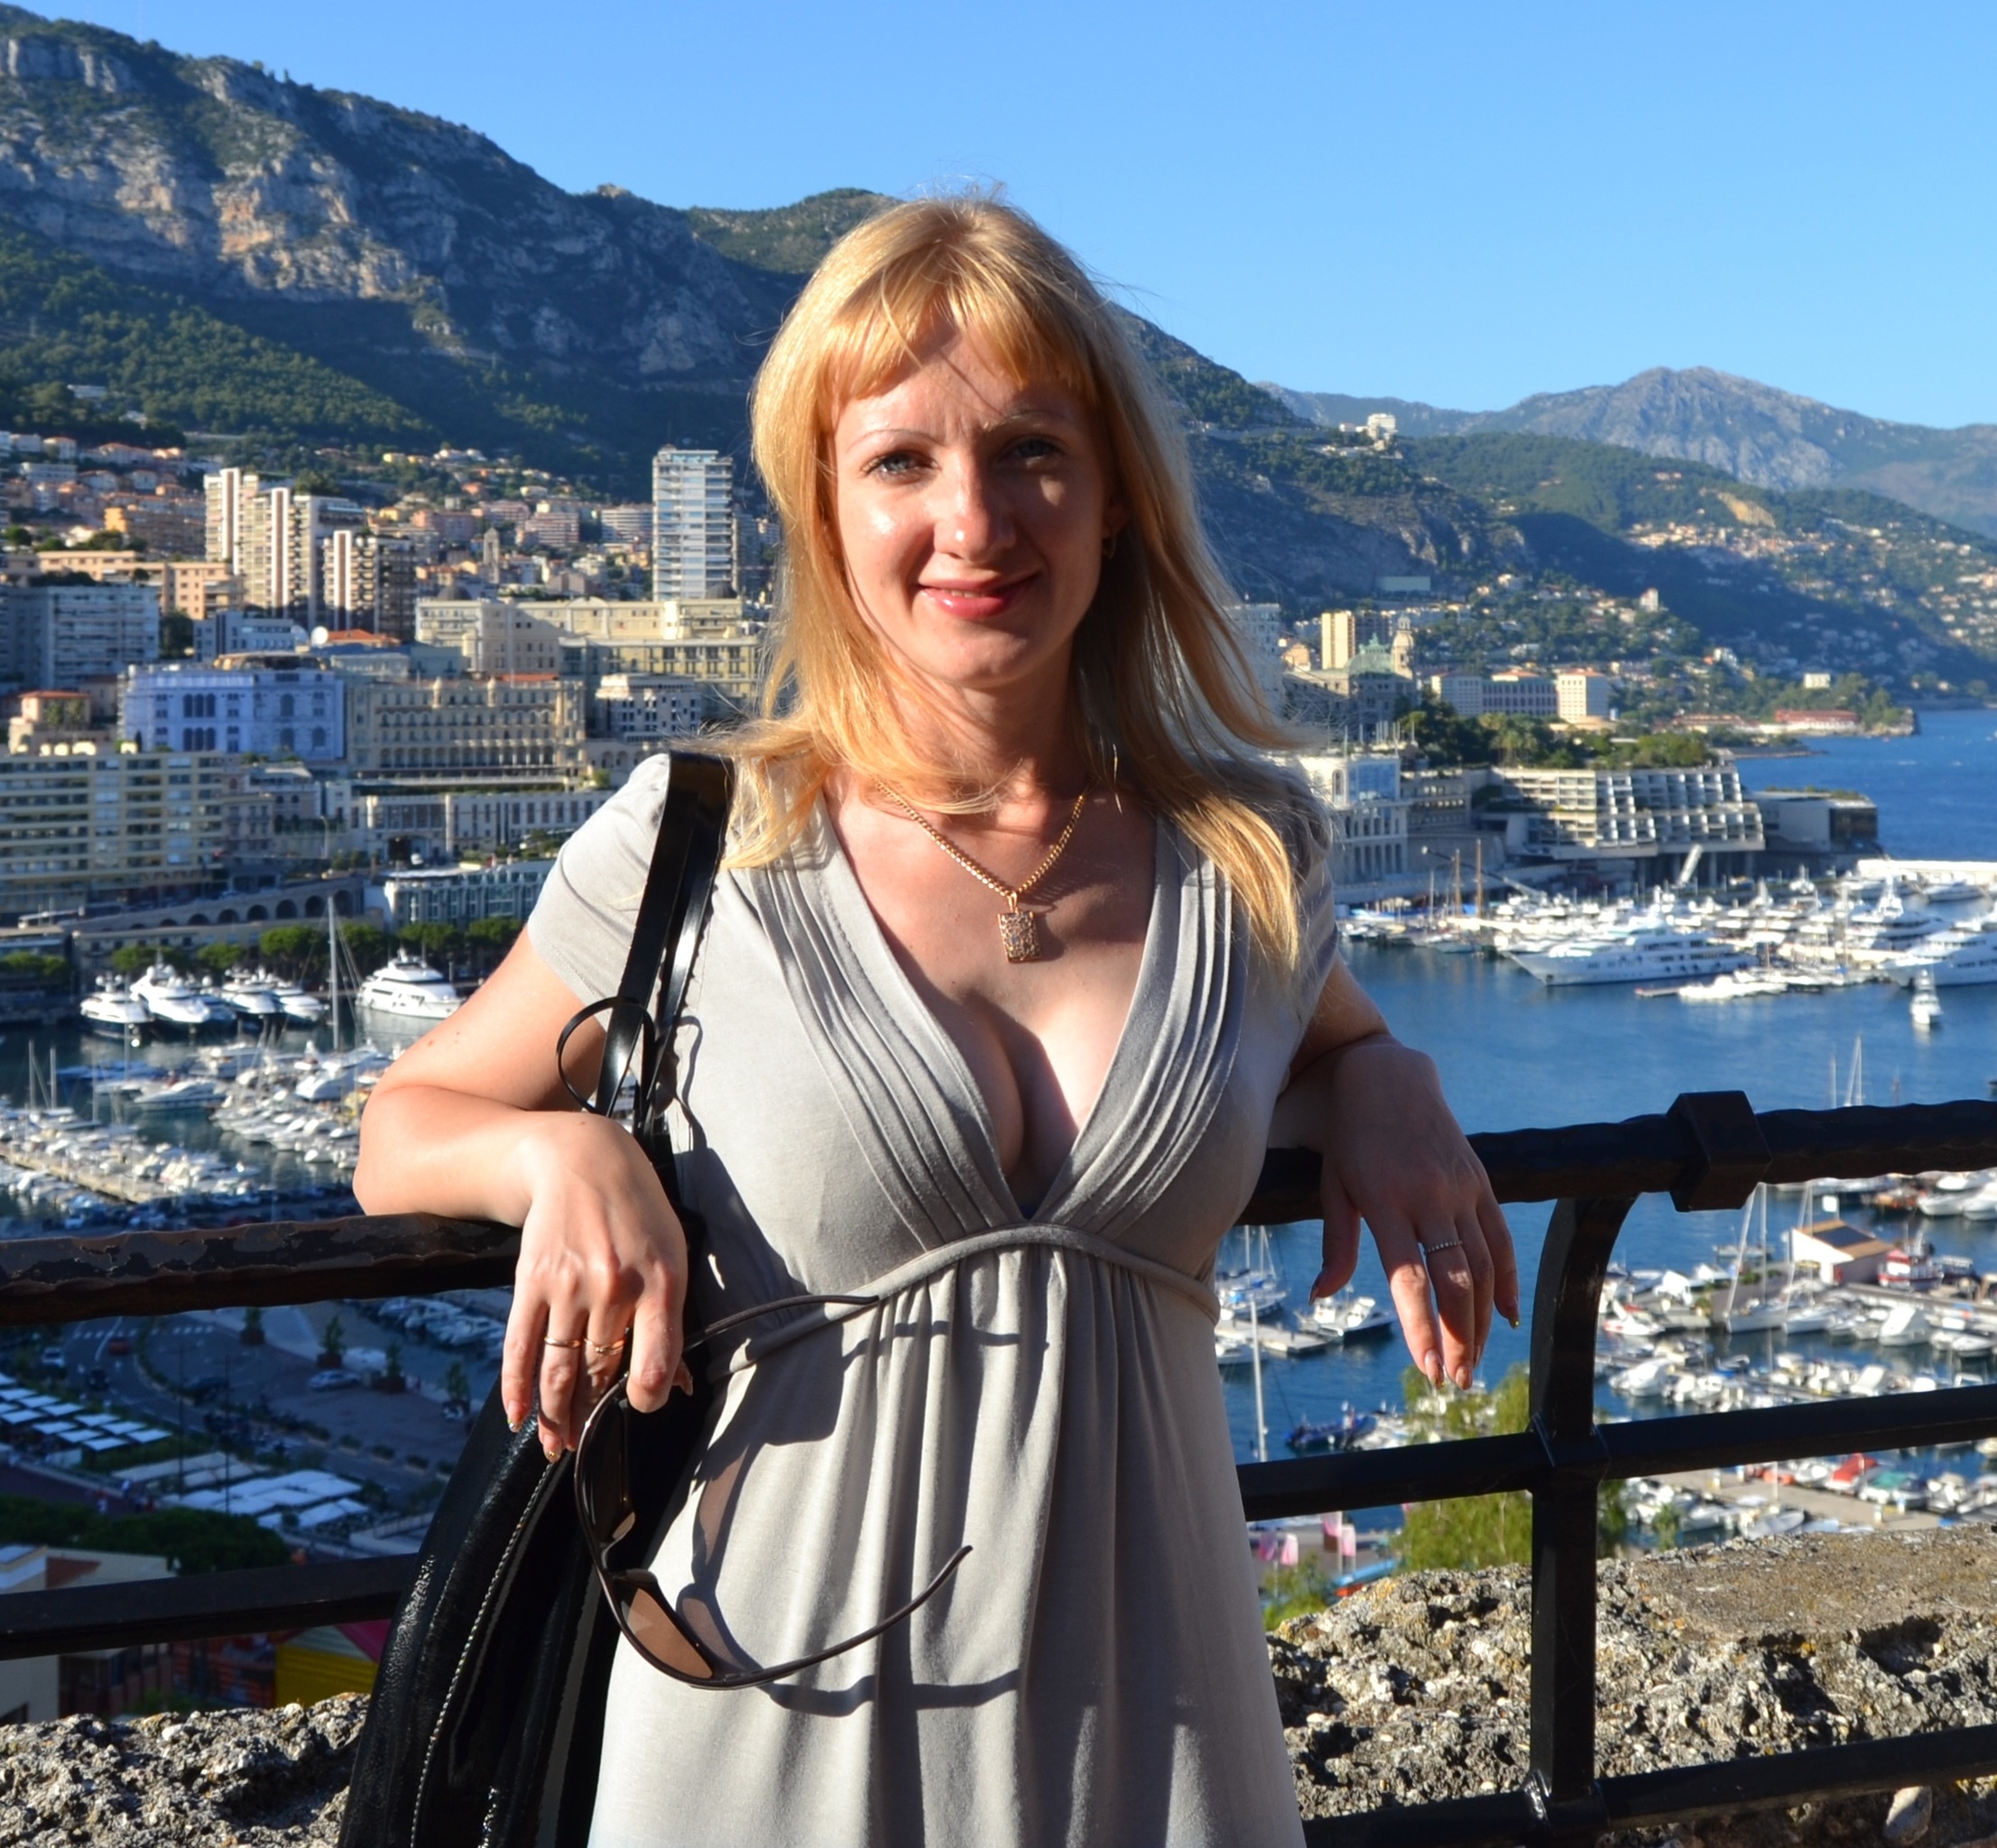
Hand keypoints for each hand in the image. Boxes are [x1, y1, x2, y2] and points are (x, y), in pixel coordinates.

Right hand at [499, 1112, 692, 1458]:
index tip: (639, 1406)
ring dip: (556, 1415)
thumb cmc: (639, 1214)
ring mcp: (569, 1284)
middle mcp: (615, 1287)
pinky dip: (517, 1387)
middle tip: (586, 1443)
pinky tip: (520, 1416)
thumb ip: (671, 1322)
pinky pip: (522, 1345)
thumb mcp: (672, 1256)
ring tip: (558, 1444)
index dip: (647, 1397)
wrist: (582, 1160)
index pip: (655, 1361)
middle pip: (600, 1370)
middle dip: (592, 1414)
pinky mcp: (532, 1281)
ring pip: (560, 1368)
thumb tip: (678, 1385)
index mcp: (662, 1283)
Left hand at [1307, 1037, 1517, 1390]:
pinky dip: (1508, 1279)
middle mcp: (1430, 1196)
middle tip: (1453, 1379)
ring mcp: (1461, 1188)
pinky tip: (1507, 1316)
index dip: (1422, 1326)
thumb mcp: (1334, 1186)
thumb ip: (1336, 1245)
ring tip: (1473, 1361)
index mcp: (1386, 1200)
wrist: (1389, 1075)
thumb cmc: (1351, 1137)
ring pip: (1484, 1265)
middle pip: (1456, 1279)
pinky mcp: (1481, 1181)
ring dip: (1483, 1320)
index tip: (1426, 1368)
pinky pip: (1501, 1238)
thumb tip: (1321, 1295)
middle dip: (1459, 1336)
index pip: (1410, 1277)